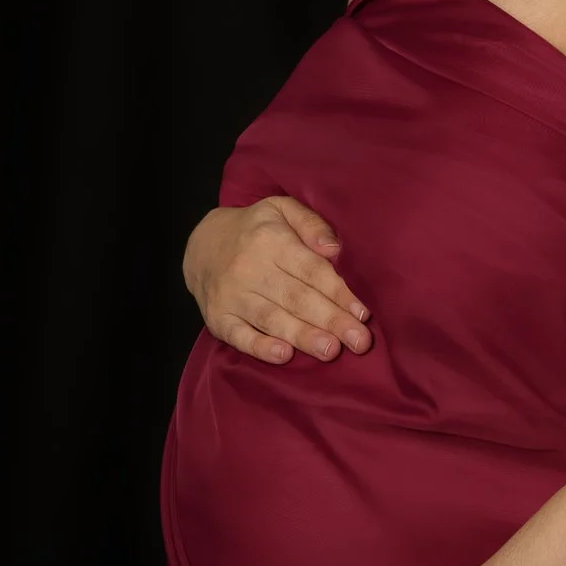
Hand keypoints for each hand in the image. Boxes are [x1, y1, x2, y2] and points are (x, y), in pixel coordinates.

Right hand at [183, 197, 371, 364]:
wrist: (202, 245)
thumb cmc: (256, 229)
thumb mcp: (282, 210)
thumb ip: (311, 223)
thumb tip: (334, 249)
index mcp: (271, 241)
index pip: (311, 270)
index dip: (338, 292)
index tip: (363, 313)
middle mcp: (250, 269)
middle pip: (296, 298)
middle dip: (331, 321)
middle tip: (359, 341)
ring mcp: (232, 296)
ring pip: (272, 319)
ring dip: (303, 336)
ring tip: (330, 350)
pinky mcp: (217, 318)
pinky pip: (238, 336)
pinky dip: (260, 347)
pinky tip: (284, 355)